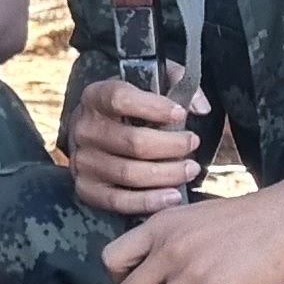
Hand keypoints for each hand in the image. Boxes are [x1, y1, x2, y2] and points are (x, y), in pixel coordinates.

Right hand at [66, 75, 209, 218]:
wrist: (95, 131)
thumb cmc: (130, 106)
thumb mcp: (148, 82)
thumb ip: (177, 83)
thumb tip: (201, 107)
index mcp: (95, 96)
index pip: (120, 99)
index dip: (154, 107)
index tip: (181, 114)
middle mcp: (84, 128)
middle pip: (133, 142)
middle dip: (172, 146)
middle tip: (193, 143)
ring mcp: (82, 161)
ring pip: (130, 174)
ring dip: (168, 174)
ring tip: (190, 169)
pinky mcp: (86, 188)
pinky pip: (119, 201)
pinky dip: (149, 202)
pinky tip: (173, 196)